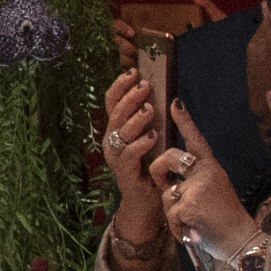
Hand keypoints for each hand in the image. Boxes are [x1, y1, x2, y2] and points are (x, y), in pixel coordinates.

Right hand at [97, 65, 171, 205]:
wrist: (147, 198)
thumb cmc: (150, 164)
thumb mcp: (149, 136)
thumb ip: (149, 118)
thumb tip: (159, 91)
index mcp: (116, 128)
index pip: (112, 101)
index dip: (120, 85)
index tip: (134, 72)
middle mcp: (112, 139)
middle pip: (116, 112)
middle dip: (130, 96)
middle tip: (145, 85)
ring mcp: (116, 155)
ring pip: (120, 131)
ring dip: (136, 118)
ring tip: (150, 109)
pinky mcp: (124, 170)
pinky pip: (130, 153)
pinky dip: (141, 143)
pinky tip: (153, 136)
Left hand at [158, 100, 253, 256]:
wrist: (241, 241)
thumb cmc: (224, 219)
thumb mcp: (214, 191)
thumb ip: (195, 180)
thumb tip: (171, 181)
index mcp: (212, 167)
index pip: (197, 139)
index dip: (185, 121)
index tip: (175, 102)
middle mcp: (206, 172)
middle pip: (168, 158)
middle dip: (158, 172)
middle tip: (164, 185)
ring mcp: (198, 187)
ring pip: (166, 194)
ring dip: (174, 213)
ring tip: (194, 221)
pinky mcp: (190, 204)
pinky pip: (170, 215)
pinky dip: (178, 228)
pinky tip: (194, 232)